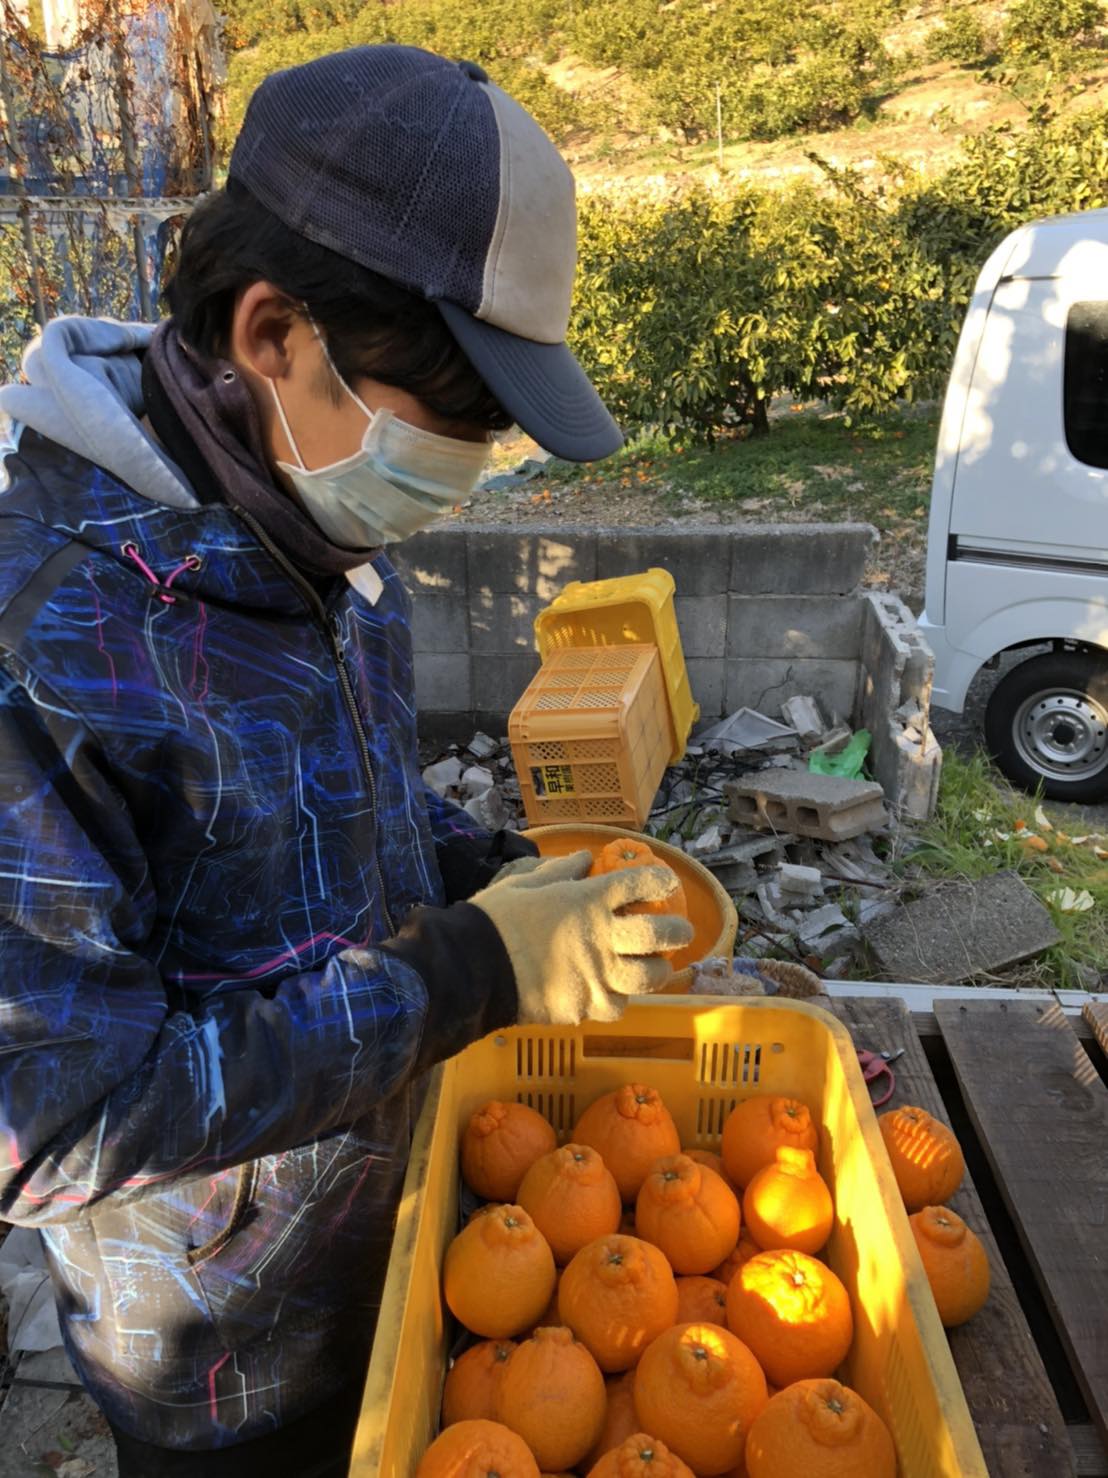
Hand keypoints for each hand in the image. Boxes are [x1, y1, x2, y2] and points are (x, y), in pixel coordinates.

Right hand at [470, 850, 693, 1024]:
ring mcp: (596, 974)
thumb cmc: (496, 919)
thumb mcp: (526, 883)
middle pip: (659, 933)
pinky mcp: (585, 1006)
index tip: (668, 885)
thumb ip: (561, 871)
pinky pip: (617, 1005)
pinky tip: (612, 992)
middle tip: (680, 934)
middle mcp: (601, 936)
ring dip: (657, 972)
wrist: (472, 967)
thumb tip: (585, 859)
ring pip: (648, 977)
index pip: (640, 884)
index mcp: (588, 900)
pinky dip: (619, 999)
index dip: (661, 882)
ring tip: (656, 969)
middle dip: (677, 932)